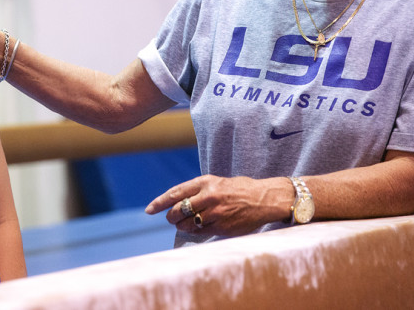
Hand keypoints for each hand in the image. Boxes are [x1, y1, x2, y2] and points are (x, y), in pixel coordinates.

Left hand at [145, 174, 289, 237]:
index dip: (160, 202)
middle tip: (173, 219)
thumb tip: (177, 202)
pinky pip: (200, 232)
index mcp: (205, 182)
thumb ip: (198, 190)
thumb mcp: (217, 182)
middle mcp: (208, 196)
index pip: (175, 193)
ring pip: (187, 224)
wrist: (264, 199)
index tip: (149, 210)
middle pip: (178, 210)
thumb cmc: (239, 190)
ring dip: (182, 226)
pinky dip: (195, 232)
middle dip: (171, 217)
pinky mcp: (221, 226)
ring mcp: (215, 212)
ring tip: (187, 224)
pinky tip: (199, 228)